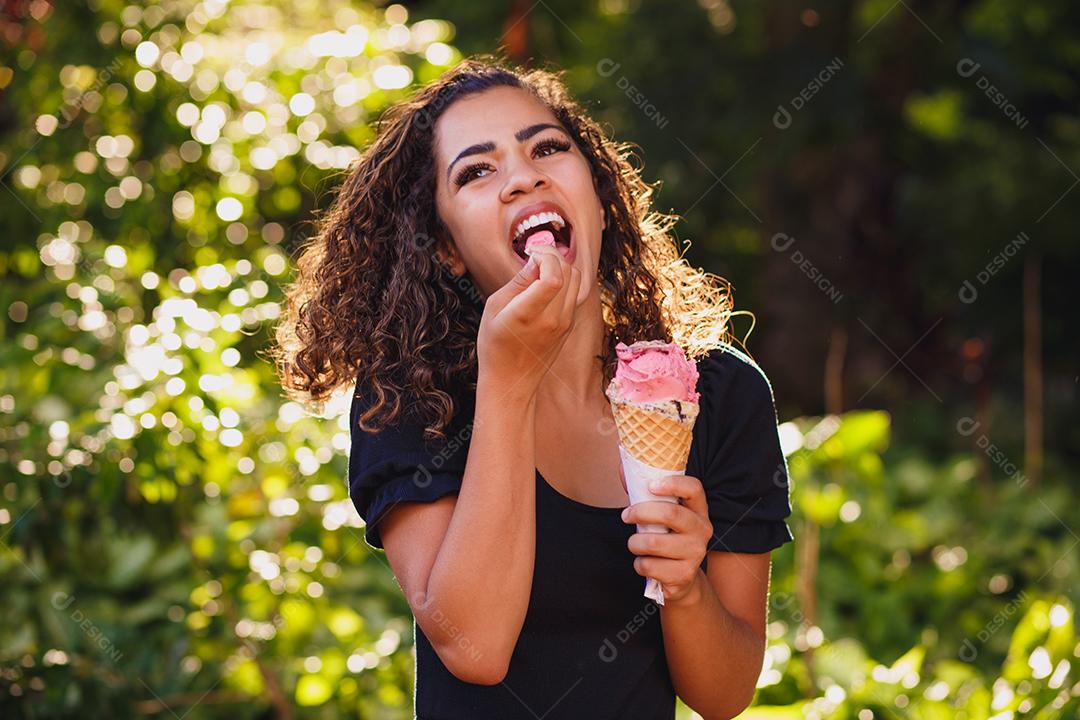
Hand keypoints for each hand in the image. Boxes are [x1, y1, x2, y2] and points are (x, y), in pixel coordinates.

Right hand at [477, 247, 581, 397]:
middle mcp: (553, 319)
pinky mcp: (570, 326)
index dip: (545, 256)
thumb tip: (534, 260)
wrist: (511, 381)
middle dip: (553, 256)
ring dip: (561, 267)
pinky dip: (565, 281)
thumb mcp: (494, 308)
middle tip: (534, 257)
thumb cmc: (494, 345)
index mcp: (529, 314)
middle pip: (569, 272)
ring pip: (577, 280)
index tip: (530, 254)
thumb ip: (517, 282)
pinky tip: (546, 284)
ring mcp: (565, 323)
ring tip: (540, 269)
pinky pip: (576, 293)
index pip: (554, 276)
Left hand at [621, 474, 711, 604]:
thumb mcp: (659, 514)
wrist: (682, 579)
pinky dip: (638, 564)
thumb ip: (643, 491)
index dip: (672, 483)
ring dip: (634, 543)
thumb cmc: (666, 537)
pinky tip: (645, 563)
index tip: (650, 486)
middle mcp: (702, 529)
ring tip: (635, 544)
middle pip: (670, 513)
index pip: (694, 488)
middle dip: (640, 512)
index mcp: (698, 509)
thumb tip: (622, 467)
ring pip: (653, 543)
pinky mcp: (684, 574)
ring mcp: (696, 553)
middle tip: (625, 515)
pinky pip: (649, 565)